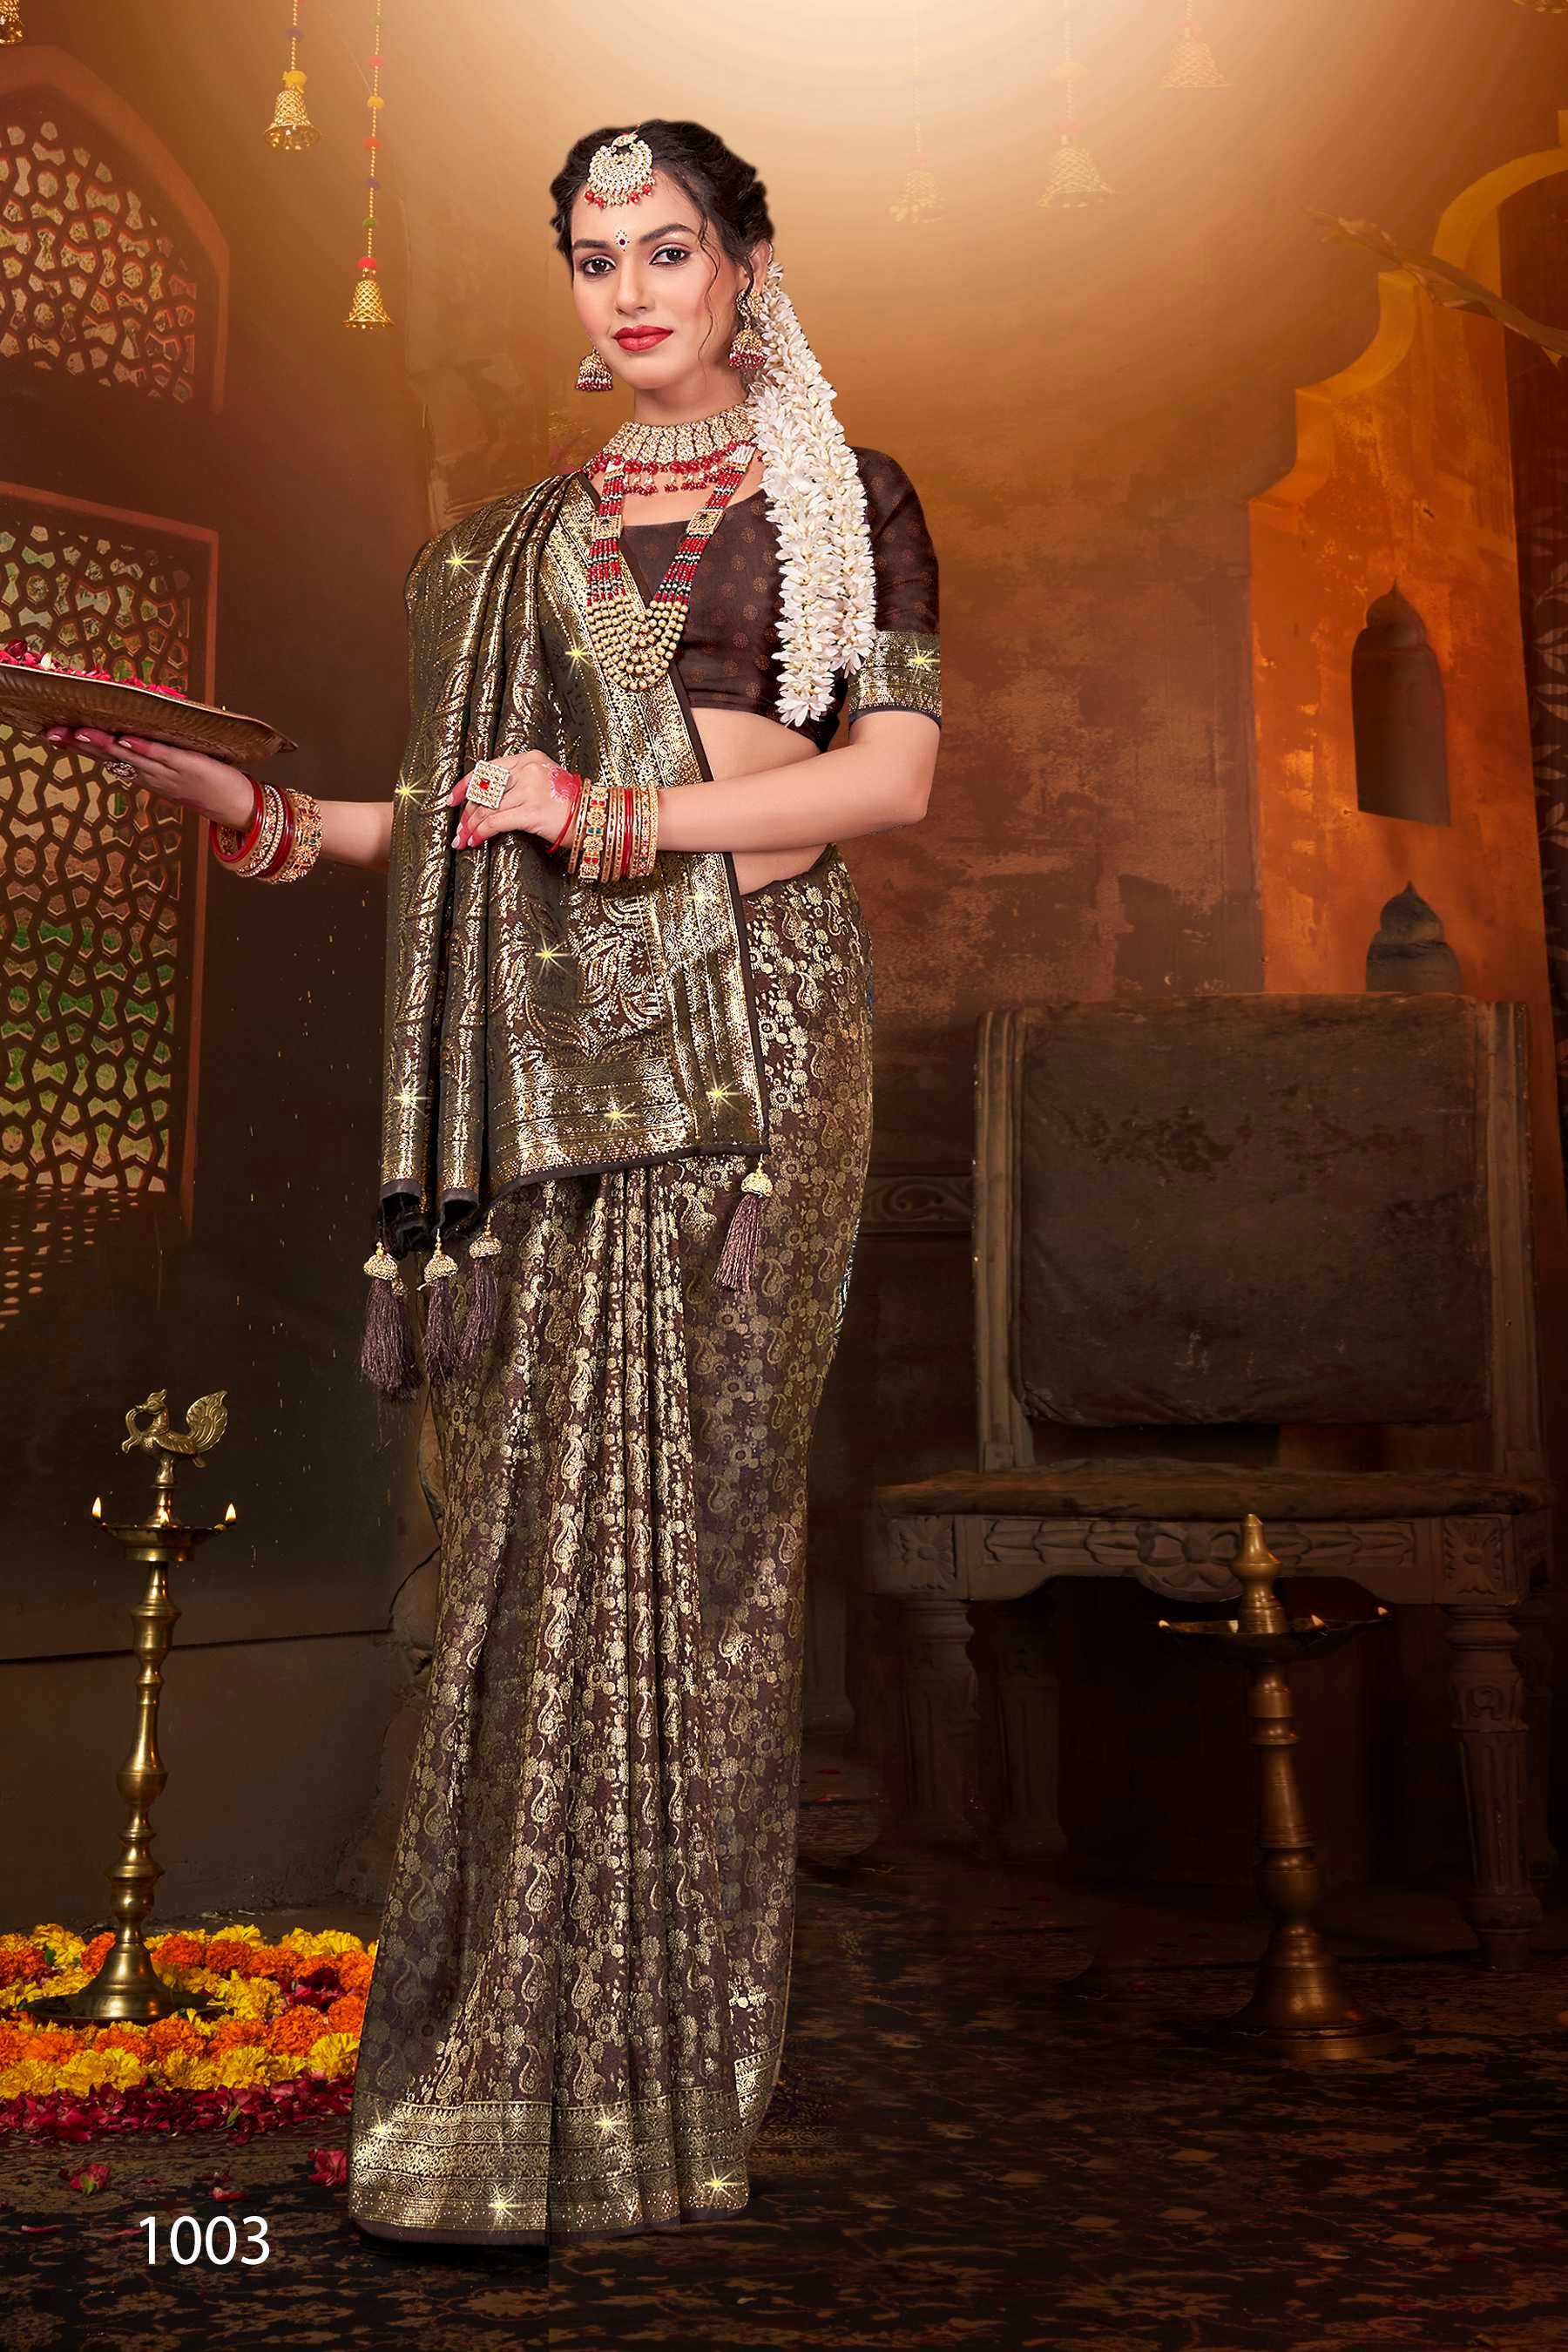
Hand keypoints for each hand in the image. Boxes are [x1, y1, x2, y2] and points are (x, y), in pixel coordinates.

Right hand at [43, 725, 254, 828]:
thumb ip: (148, 754)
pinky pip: (161, 756)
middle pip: (108, 756)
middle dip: (78, 744)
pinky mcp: (187, 766)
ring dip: (104, 744)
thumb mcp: (168, 770)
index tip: (48, 733)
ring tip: (80, 731)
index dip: (76, 745)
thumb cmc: (203, 784)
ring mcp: (166, 771)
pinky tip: (125, 739)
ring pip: (129, 756)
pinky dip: (143, 748)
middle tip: (50, 732)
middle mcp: (148, 774)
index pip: (103, 756)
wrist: (234, 807)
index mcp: (141, 773)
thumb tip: (126, 731)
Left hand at [447, 750, 579, 850]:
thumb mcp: (544, 781)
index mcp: (529, 759)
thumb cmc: (570, 804)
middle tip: (459, 829)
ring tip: (463, 840)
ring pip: (487, 808)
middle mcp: (527, 771)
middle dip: (467, 813)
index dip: (465, 786)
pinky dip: (481, 832)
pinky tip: (475, 841)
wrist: (595, 818)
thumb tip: (486, 801)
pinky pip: (495, 822)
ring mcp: (530, 790)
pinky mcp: (531, 811)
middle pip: (485, 791)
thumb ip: (519, 782)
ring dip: (471, 827)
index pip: (487, 769)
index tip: (452, 800)